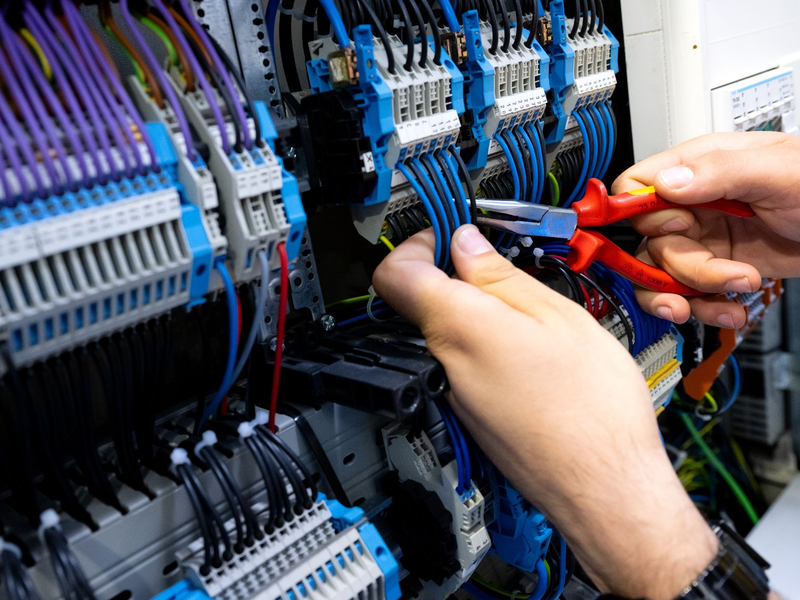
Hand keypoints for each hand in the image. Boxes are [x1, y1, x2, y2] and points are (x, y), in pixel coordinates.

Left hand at [373, 226, 717, 599]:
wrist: (606, 492)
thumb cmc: (593, 411)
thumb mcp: (558, 317)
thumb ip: (501, 277)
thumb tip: (466, 246)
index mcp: (459, 328)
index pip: (395, 273)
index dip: (416, 243)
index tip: (448, 233)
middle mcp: (444, 364)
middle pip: (420, 302)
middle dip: (454, 273)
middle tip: (501, 264)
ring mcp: (453, 394)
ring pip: (445, 332)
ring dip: (475, 309)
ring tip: (528, 309)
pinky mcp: (469, 414)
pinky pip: (462, 363)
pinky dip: (485, 342)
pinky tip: (529, 348)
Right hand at [613, 132, 799, 327]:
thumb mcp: (779, 170)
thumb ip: (721, 170)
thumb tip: (666, 182)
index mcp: (697, 169)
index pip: (635, 188)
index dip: (638, 214)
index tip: (664, 233)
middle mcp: (692, 205)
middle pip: (650, 243)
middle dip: (683, 269)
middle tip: (722, 274)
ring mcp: (703, 239)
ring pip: (663, 275)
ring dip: (693, 295)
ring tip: (730, 298)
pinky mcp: (716, 267)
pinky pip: (687, 294)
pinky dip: (705, 309)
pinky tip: (730, 309)